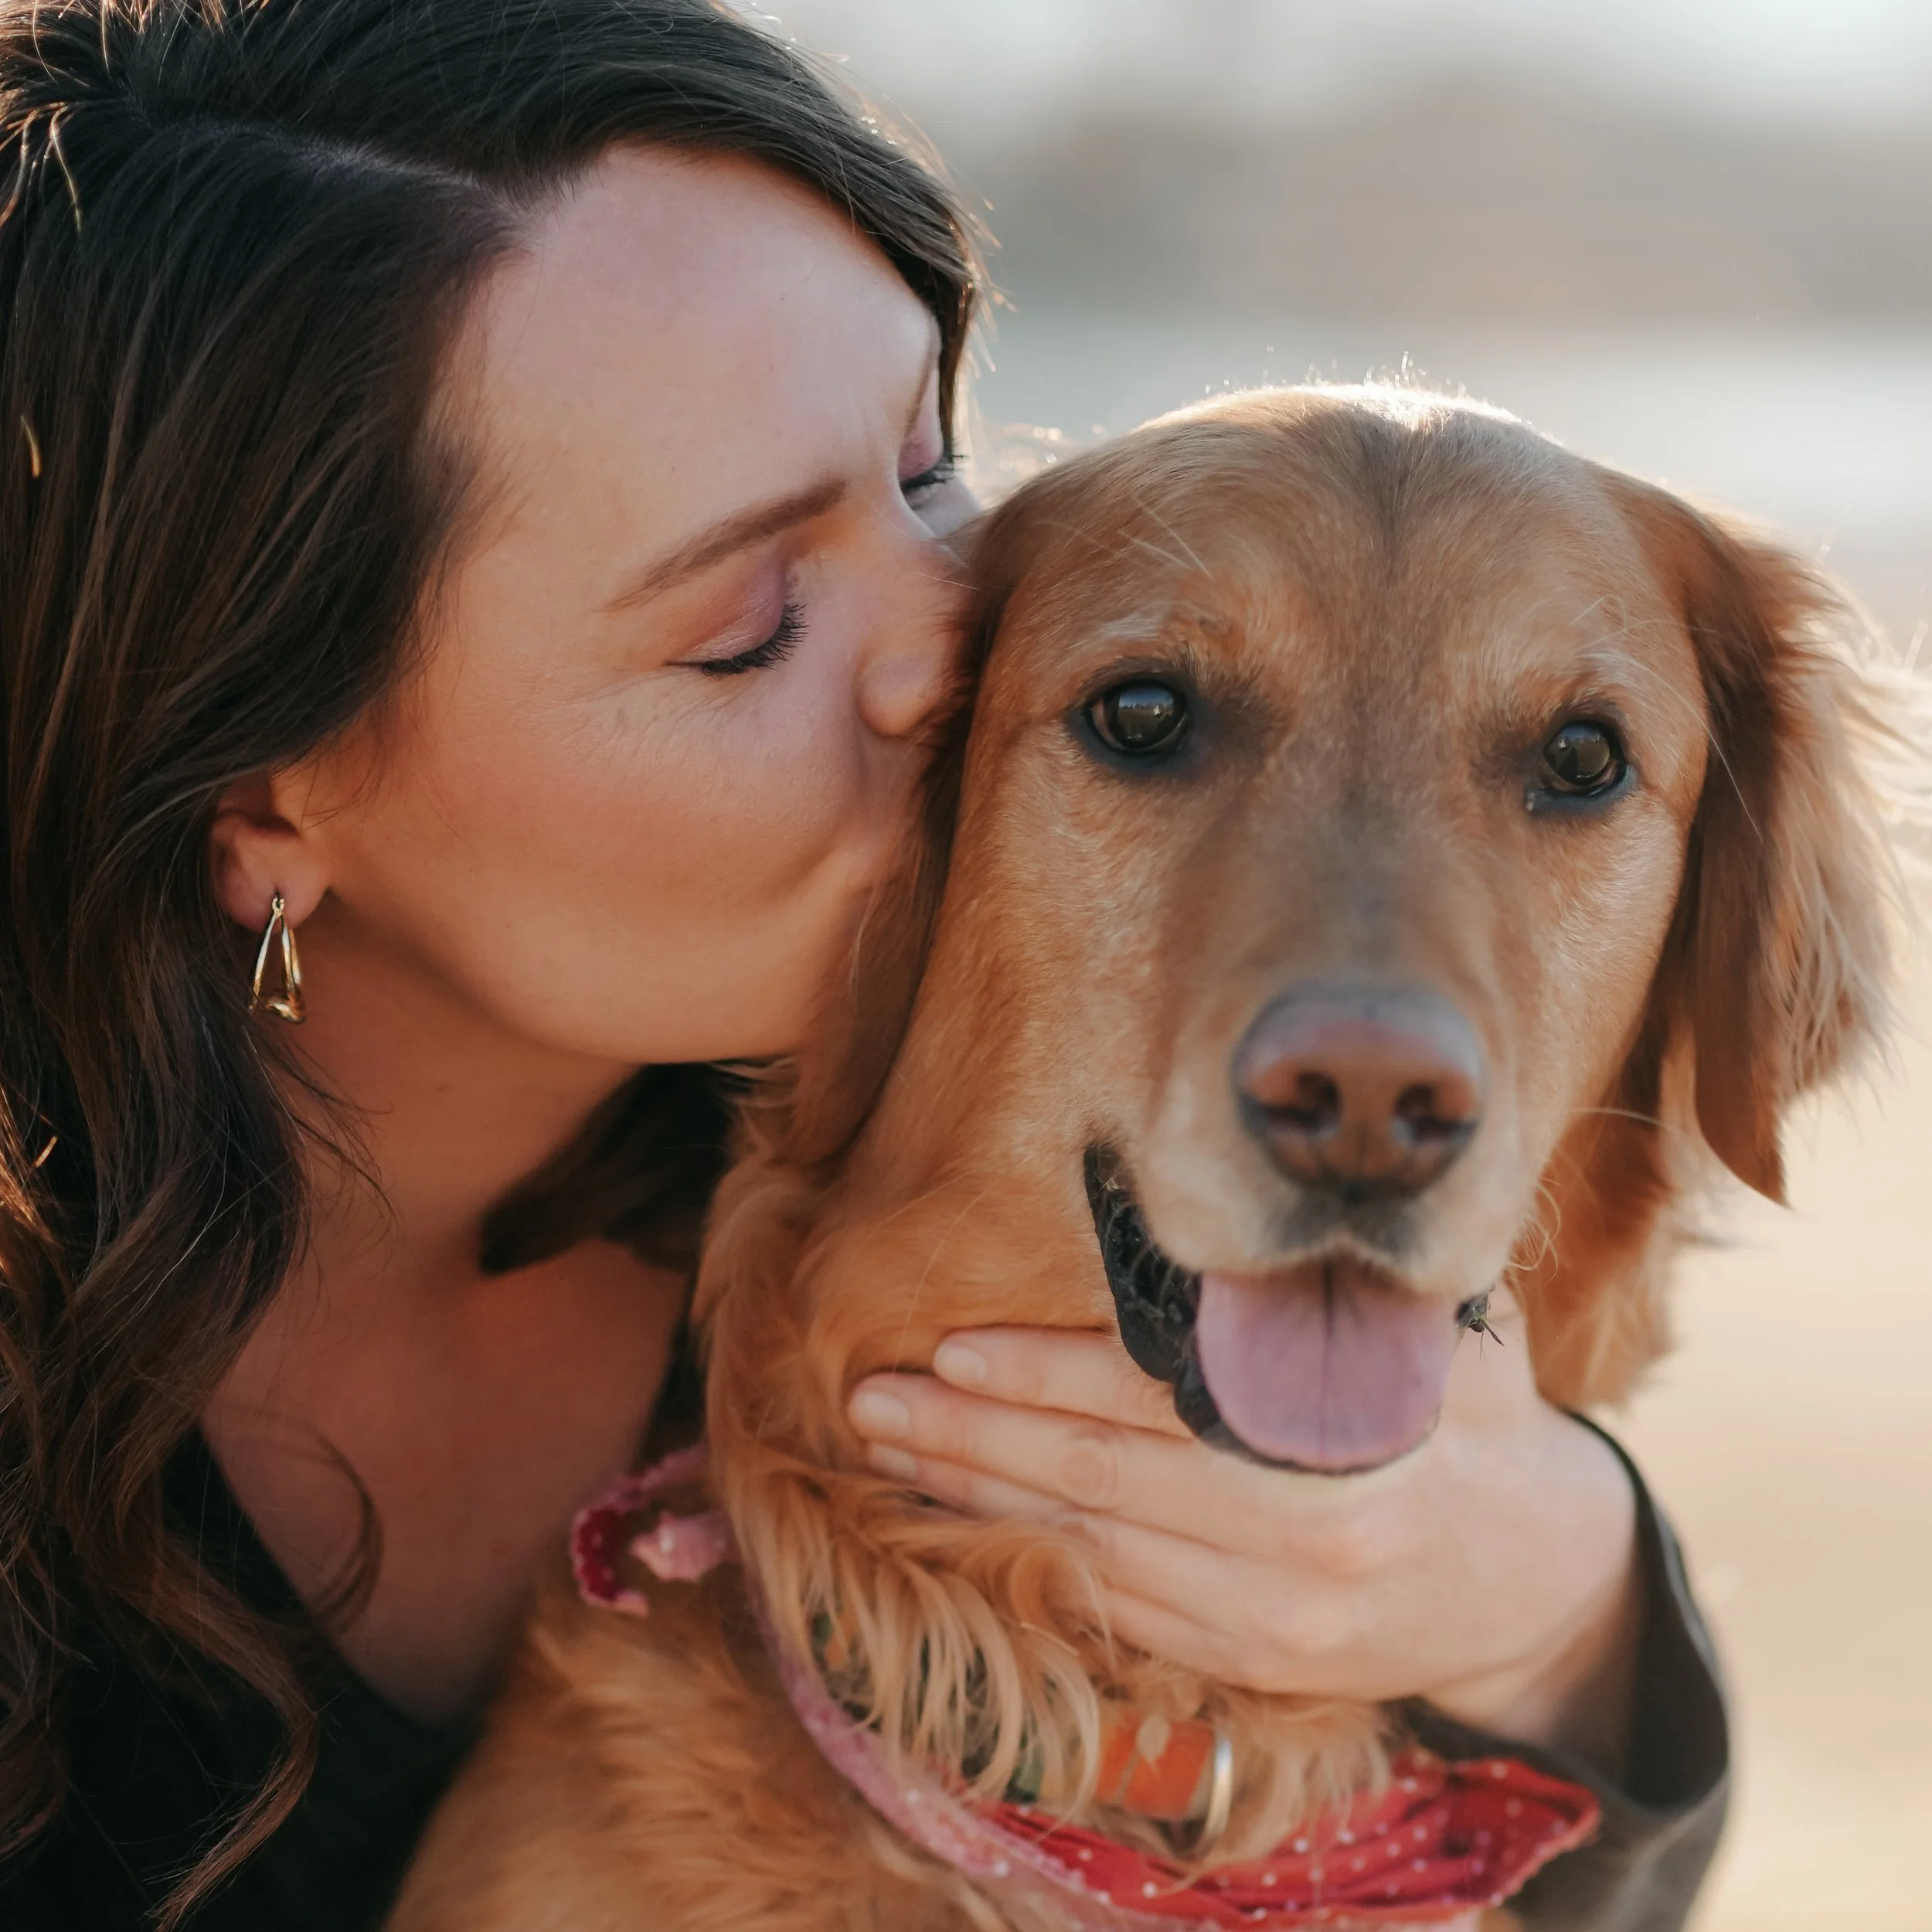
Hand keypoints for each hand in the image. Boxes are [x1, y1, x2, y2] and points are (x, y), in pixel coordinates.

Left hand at [846, 1288, 1641, 1770]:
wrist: (1531, 1576)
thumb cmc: (1471, 1421)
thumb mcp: (1441, 1338)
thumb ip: (1342, 1293)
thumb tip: (1249, 1213)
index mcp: (1338, 1459)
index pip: (1155, 1408)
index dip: (1044, 1377)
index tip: (952, 1346)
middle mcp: (1293, 1553)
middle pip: (1096, 1485)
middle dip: (971, 1439)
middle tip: (871, 1399)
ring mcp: (1265, 1625)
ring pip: (1087, 1555)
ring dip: (976, 1503)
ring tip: (888, 1450)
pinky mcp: (1247, 1664)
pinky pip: (1115, 1609)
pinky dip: (1030, 1565)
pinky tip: (963, 1521)